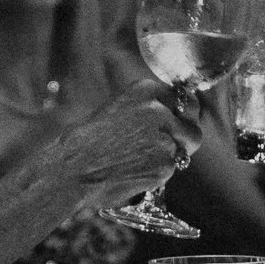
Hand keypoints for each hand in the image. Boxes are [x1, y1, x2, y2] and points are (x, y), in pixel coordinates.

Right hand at [50, 83, 191, 212]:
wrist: (72, 168)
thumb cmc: (88, 141)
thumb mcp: (118, 109)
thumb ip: (147, 108)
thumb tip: (176, 116)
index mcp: (146, 89)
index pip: (183, 99)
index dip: (182, 115)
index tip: (179, 124)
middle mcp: (159, 109)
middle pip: (192, 126)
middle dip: (185, 139)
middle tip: (171, 149)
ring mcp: (164, 137)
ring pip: (183, 151)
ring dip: (169, 158)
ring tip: (142, 162)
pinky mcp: (165, 164)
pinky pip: (170, 170)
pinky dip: (158, 174)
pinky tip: (135, 172)